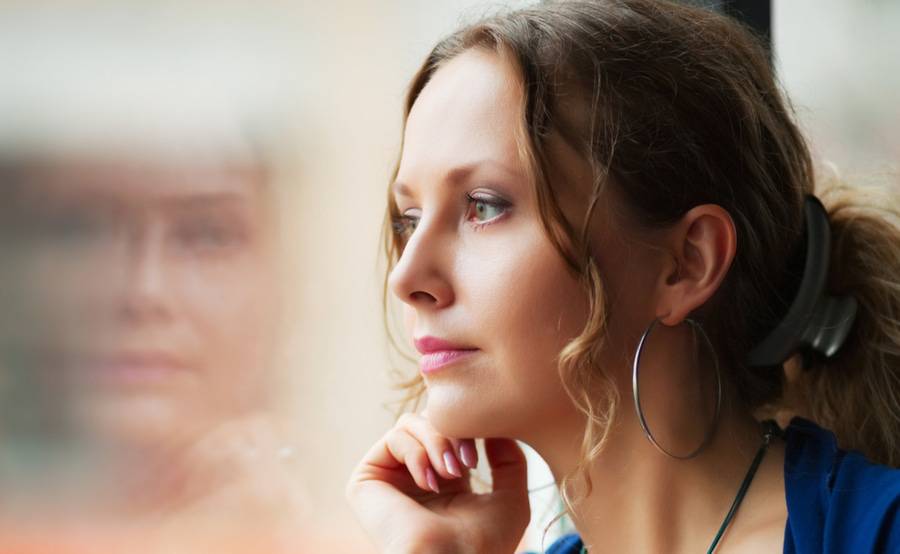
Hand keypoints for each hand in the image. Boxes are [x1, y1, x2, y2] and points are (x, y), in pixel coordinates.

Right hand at [346, 413, 529, 553]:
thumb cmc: (483, 545)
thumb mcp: (511, 500)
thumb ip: (511, 461)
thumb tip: (494, 428)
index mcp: (445, 480)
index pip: (452, 429)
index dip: (472, 429)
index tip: (489, 445)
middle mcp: (415, 474)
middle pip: (431, 419)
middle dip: (455, 432)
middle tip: (468, 462)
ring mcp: (390, 475)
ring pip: (412, 423)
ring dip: (438, 442)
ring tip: (451, 474)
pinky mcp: (367, 478)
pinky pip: (394, 437)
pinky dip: (417, 454)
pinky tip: (429, 484)